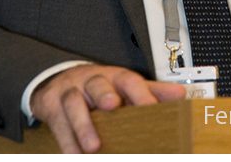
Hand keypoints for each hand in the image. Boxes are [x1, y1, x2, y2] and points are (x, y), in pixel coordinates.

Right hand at [30, 64, 186, 152]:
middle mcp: (90, 81)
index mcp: (113, 77)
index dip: (140, 92)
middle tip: (112, 106)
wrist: (57, 81)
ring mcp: (69, 92)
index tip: (152, 106)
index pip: (128, 80)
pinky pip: (58, 125)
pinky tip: (75, 155)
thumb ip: (150, 91)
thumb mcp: (123, 86)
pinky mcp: (51, 106)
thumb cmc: (96, 87)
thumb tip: (180, 94)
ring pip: (73, 104)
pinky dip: (67, 142)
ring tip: (93, 146)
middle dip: (104, 94)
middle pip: (97, 84)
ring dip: (83, 126)